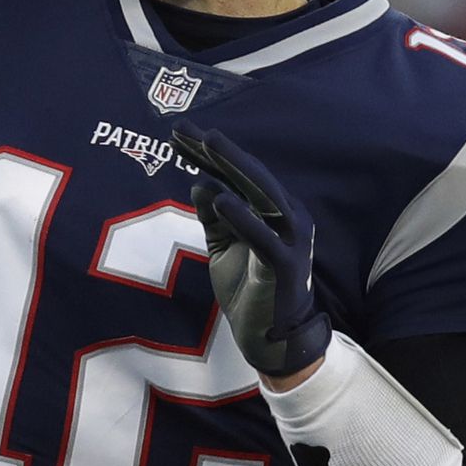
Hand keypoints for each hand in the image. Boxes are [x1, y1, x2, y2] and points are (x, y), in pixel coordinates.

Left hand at [169, 118, 331, 387]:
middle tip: (188, 127)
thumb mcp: (223, 247)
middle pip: (249, 176)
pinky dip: (244, 218)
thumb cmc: (248, 288)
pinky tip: (222, 199)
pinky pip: (264, 237)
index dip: (207, 154)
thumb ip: (214, 218)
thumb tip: (201, 182)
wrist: (269, 338)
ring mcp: (288, 240)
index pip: (235, 176)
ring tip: (210, 144)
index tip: (177, 133)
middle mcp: (284, 218)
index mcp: (269, 212)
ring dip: (236, 169)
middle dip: (219, 150)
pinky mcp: (285, 266)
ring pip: (263, 195)